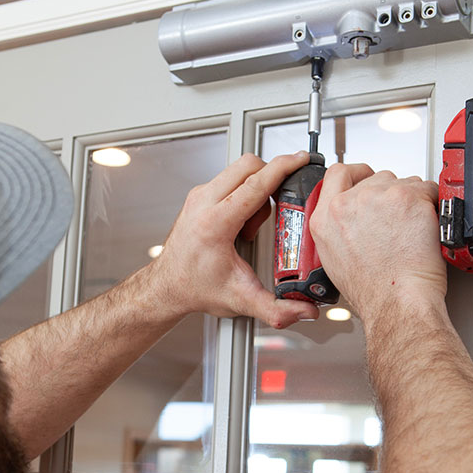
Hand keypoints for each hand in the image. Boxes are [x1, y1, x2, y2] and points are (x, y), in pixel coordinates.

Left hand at [151, 152, 318, 327]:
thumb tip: (304, 312)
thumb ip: (276, 309)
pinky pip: (230, 179)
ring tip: (253, 225)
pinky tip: (243, 222)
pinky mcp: (200, 195)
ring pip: (239, 170)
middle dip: (271, 179)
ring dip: (257, 188)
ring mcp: (200, 196)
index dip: (282, 168)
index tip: (300, 159)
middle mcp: (203, 202)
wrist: (168, 287)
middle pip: (248, 166)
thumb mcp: (241, 300)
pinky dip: (245, 192)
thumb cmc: (196, 288)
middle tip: (279, 205)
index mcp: (215, 223)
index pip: (255, 183)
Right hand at [309, 164, 443, 320]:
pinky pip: (428, 188)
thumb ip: (338, 230)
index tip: (365, 178)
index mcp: (325, 218)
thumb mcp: (334, 261)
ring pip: (402, 182)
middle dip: (389, 194)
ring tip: (411, 230)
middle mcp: (348, 203)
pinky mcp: (407, 197)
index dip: (356, 174)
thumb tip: (353, 220)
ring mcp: (378, 197)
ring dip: (410, 200)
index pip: (337, 174)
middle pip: (375, 178)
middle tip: (398, 217)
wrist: (396, 302)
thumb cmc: (372, 291)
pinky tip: (425, 228)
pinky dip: (432, 204)